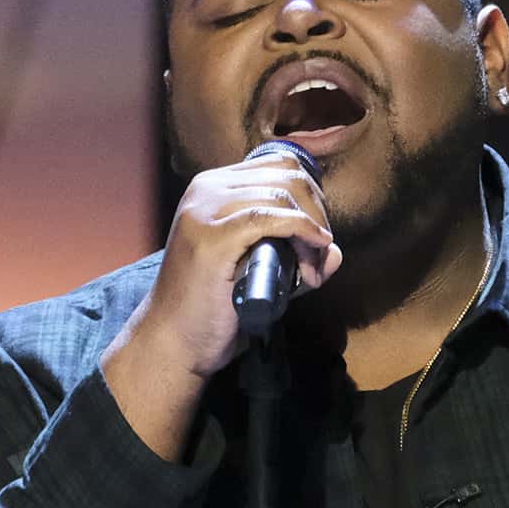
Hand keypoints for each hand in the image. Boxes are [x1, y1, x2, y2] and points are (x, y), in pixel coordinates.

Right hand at [100, 151, 342, 458]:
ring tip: (311, 273)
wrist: (173, 341)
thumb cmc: (213, 309)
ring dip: (312, 231)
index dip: (311, 198)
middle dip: (317, 214)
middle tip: (318, 261)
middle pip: (288, 175)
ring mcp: (205, 210)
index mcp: (213, 186)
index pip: (280, 166)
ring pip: (284, 194)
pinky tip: (313, 254)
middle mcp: (206, 188)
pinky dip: (302, 232)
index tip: (319, 238)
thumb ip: (295, 256)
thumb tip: (335, 251)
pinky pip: (271, 218)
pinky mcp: (212, 238)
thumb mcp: (257, 270)